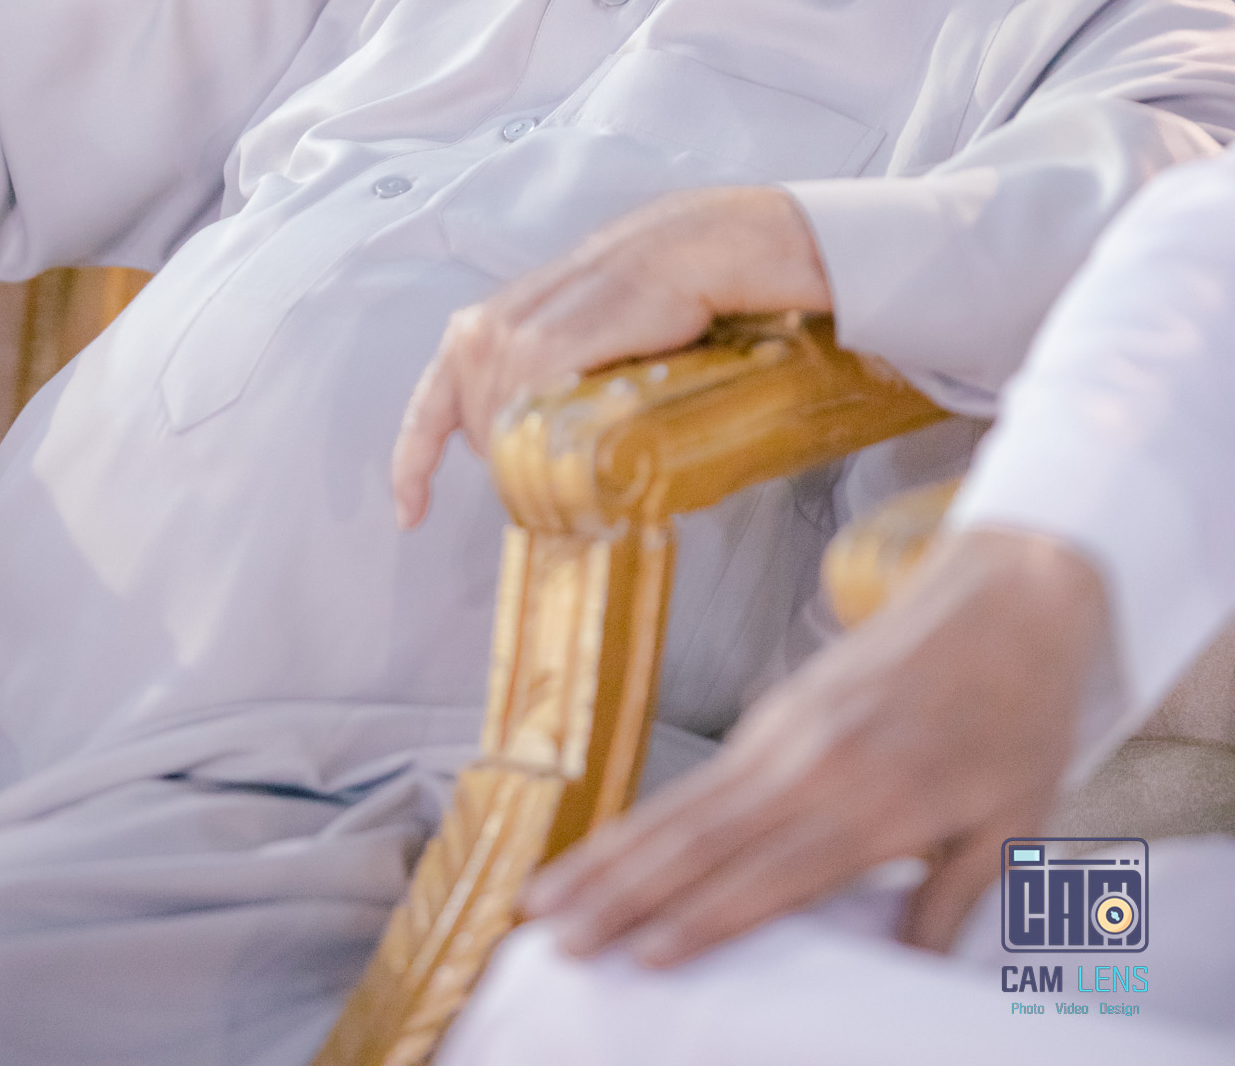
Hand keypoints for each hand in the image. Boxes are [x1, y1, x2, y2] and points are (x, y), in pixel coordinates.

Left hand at [391, 185, 828, 528]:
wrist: (680, 252)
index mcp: (476, 331)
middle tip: (555, 480)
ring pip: (504, 432)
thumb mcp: (560, 336)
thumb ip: (535, 379)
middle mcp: (484, 333)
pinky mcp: (554, 346)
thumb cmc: (626, 298)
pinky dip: (546, 447)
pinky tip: (576, 457)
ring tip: (578, 470)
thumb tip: (532, 447)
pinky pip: (530, 417)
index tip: (411, 515)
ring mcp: (517, 339)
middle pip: (476, 434)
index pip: (427, 411)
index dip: (414, 467)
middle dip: (507, 466)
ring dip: (533, 464)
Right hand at [523, 527, 1108, 961]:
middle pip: (699, 839)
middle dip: (621, 893)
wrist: (1008, 593)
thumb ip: (952, 902)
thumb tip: (904, 972)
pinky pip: (701, 779)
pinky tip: (609, 851)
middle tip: (552, 936)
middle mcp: (812, 760)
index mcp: (874, 798)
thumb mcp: (1013, 824)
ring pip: (682, 806)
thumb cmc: (1020, 715)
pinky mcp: (779, 707)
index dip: (704, 919)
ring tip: (544, 896)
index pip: (772, 873)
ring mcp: (786, 727)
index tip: (641, 960)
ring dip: (609, 855)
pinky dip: (645, 820)